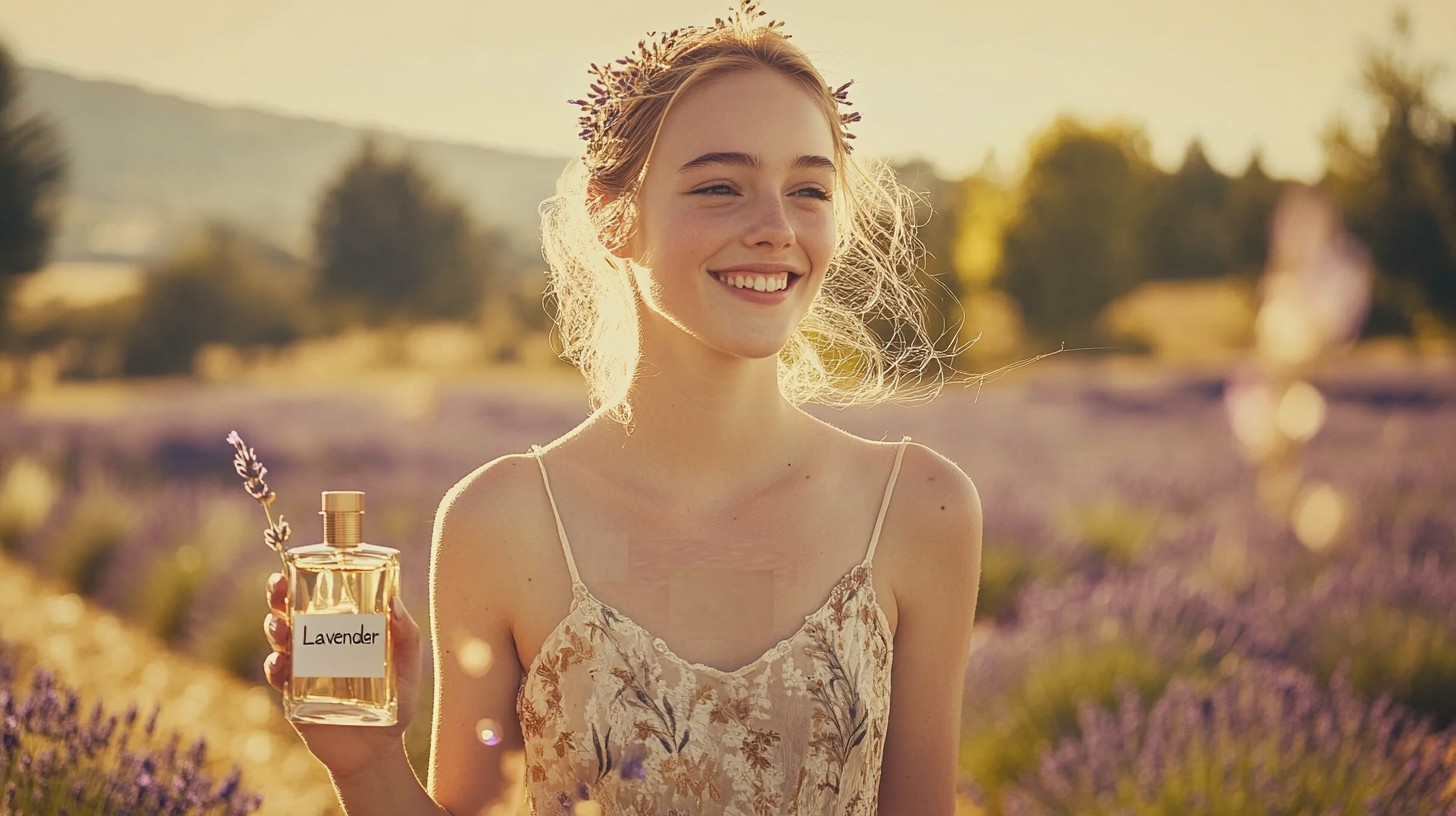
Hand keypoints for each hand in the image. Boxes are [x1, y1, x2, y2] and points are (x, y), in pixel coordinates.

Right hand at [263, 572, 423, 778]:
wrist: (380, 750)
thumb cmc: (396, 703)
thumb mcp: (407, 667)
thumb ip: (406, 636)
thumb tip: (395, 601)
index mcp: (343, 632)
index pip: (319, 599)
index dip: (304, 580)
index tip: (298, 563)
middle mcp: (318, 646)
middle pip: (289, 613)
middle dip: (277, 597)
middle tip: (277, 585)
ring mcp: (303, 670)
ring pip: (279, 641)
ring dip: (274, 628)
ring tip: (281, 627)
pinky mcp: (294, 697)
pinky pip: (278, 677)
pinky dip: (275, 667)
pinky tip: (281, 662)